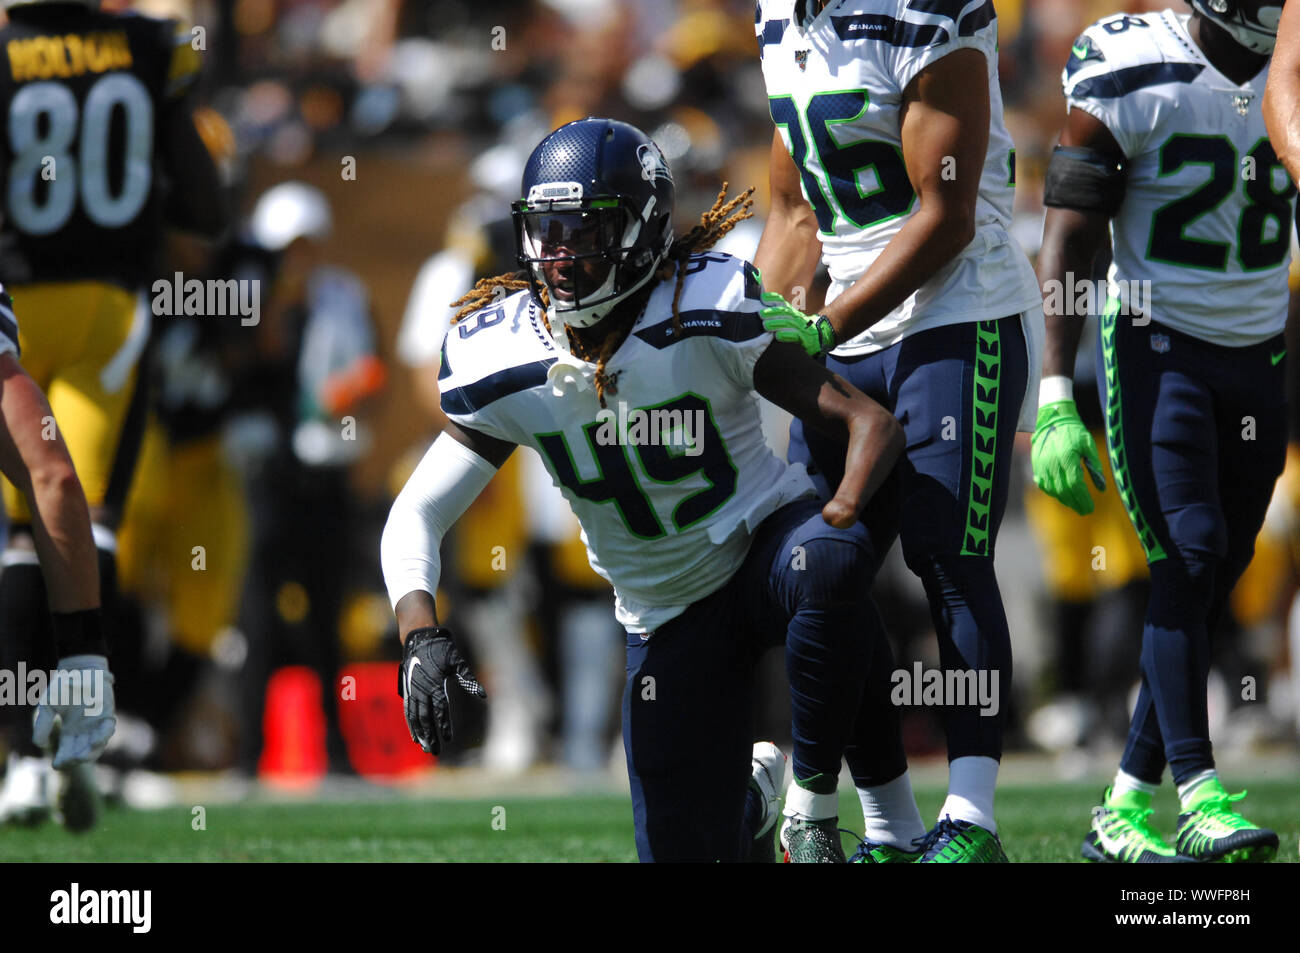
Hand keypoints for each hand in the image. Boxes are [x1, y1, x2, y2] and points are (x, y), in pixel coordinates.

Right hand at [32, 654, 115, 768]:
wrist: (80, 670)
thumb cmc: (63, 687)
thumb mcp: (47, 706)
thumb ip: (42, 724)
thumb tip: (39, 744)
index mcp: (69, 732)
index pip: (66, 752)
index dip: (62, 760)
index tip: (56, 765)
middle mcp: (84, 731)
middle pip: (81, 752)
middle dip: (75, 759)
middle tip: (70, 760)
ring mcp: (96, 724)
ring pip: (96, 745)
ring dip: (90, 752)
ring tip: (81, 756)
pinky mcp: (107, 715)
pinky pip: (108, 730)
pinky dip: (104, 736)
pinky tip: (96, 740)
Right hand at [398, 626, 484, 754]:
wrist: (420, 638)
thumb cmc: (442, 649)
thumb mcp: (457, 662)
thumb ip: (469, 680)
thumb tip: (483, 695)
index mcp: (436, 684)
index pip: (440, 710)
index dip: (444, 725)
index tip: (449, 739)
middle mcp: (422, 690)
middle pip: (425, 718)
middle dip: (431, 735)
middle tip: (436, 751)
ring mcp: (413, 690)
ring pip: (415, 717)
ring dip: (420, 734)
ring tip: (425, 748)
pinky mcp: (408, 690)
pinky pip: (408, 711)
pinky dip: (411, 725)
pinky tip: (415, 736)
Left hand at [760, 292, 836, 357]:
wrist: (821, 336)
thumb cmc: (800, 328)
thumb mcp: (790, 318)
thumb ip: (778, 313)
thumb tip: (761, 306)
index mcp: (791, 312)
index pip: (782, 302)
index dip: (773, 299)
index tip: (763, 298)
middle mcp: (796, 317)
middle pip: (784, 312)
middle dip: (772, 312)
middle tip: (760, 314)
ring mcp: (801, 327)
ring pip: (788, 323)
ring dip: (776, 323)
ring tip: (765, 325)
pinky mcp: (805, 339)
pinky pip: (796, 336)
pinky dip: (786, 335)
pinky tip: (778, 336)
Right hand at [1031, 400, 1105, 514]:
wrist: (1052, 420)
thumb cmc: (1074, 432)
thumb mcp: (1089, 445)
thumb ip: (1095, 466)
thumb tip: (1102, 488)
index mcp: (1067, 457)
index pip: (1075, 484)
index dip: (1083, 498)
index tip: (1090, 508)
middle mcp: (1052, 464)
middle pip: (1064, 490)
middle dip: (1075, 503)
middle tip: (1085, 511)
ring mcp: (1042, 466)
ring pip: (1053, 490)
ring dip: (1065, 500)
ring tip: (1075, 504)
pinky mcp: (1036, 467)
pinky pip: (1044, 485)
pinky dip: (1053, 493)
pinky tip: (1062, 495)